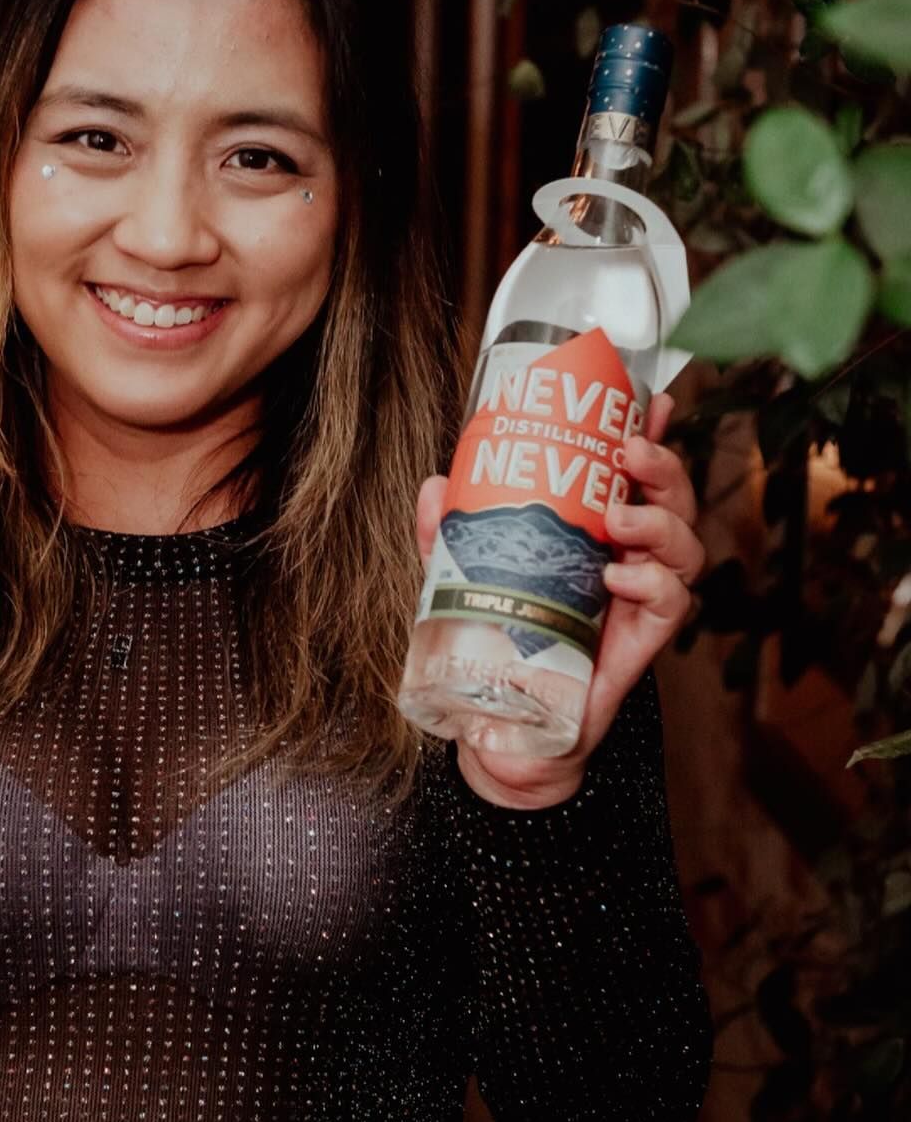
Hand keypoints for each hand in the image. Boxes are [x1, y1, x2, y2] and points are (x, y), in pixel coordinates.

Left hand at [415, 390, 704, 808]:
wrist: (508, 721)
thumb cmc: (498, 637)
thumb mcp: (462, 575)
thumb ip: (447, 533)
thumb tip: (436, 485)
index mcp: (595, 529)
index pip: (633, 473)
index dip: (651, 433)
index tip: (652, 399)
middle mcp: (627, 555)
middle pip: (674, 499)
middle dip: (664, 466)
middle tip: (631, 453)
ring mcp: (639, 597)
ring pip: (686, 545)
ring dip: (661, 519)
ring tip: (620, 517)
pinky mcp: (642, 641)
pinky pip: (672, 603)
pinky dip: (653, 581)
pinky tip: (618, 575)